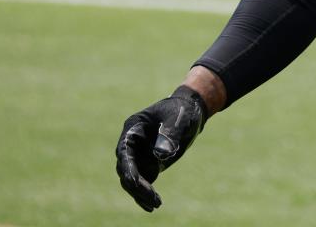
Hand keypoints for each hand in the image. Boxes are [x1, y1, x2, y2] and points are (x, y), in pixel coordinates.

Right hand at [115, 85, 207, 211]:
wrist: (191, 110)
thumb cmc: (181, 110)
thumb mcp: (177, 118)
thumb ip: (169, 134)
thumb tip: (161, 154)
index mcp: (133, 129)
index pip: (124, 152)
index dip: (128, 168)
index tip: (135, 182)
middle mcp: (132, 144)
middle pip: (125, 169)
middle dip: (136, 185)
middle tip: (152, 198)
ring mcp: (139, 155)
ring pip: (132, 179)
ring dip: (140, 193)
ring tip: (155, 205)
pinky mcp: (149, 164)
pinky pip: (143, 182)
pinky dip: (146, 193)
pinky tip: (154, 204)